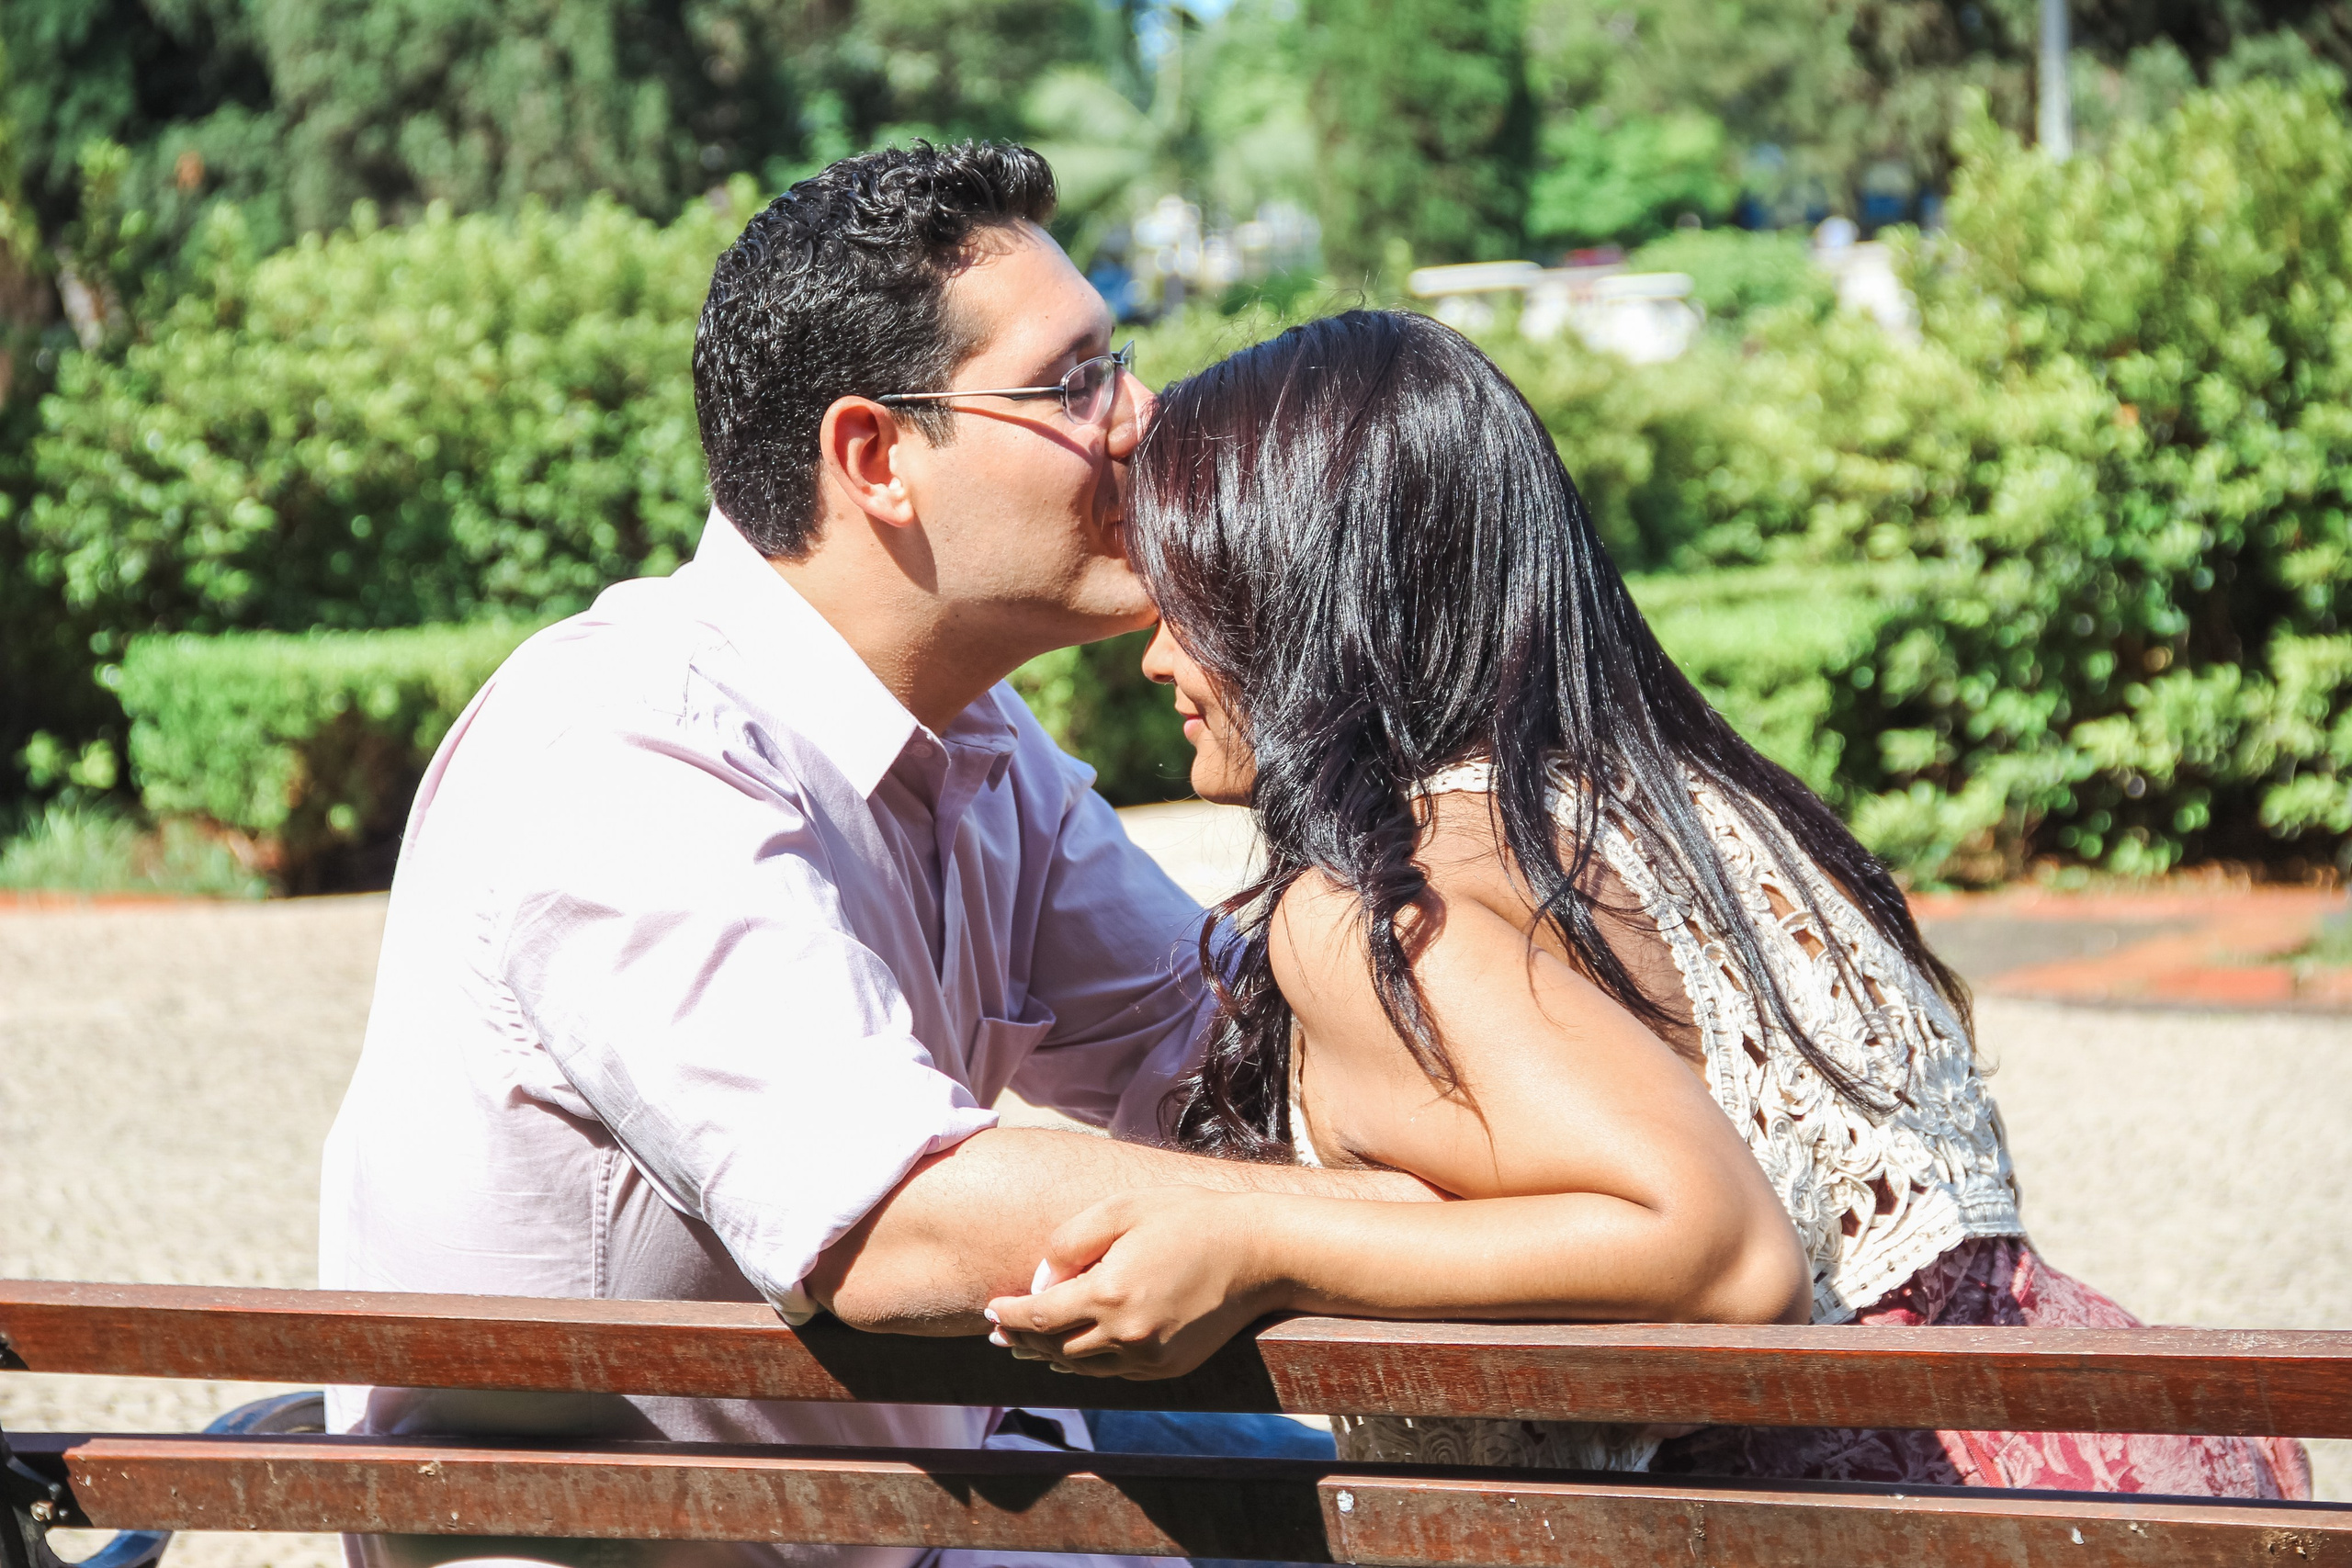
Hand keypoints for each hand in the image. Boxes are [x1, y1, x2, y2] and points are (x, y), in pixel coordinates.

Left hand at [984, 1187, 1288, 1377]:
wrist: (1259, 1252)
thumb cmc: (1190, 1218)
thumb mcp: (1123, 1209)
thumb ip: (1071, 1243)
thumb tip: (1041, 1282)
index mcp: (1110, 1294)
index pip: (1038, 1316)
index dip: (1009, 1314)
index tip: (990, 1307)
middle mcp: (1126, 1336)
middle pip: (1054, 1348)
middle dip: (1021, 1339)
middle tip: (997, 1332)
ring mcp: (1150, 1358)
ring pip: (1082, 1367)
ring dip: (1049, 1356)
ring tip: (1025, 1345)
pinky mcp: (1169, 1368)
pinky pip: (1114, 1373)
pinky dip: (1086, 1364)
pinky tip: (1073, 1352)